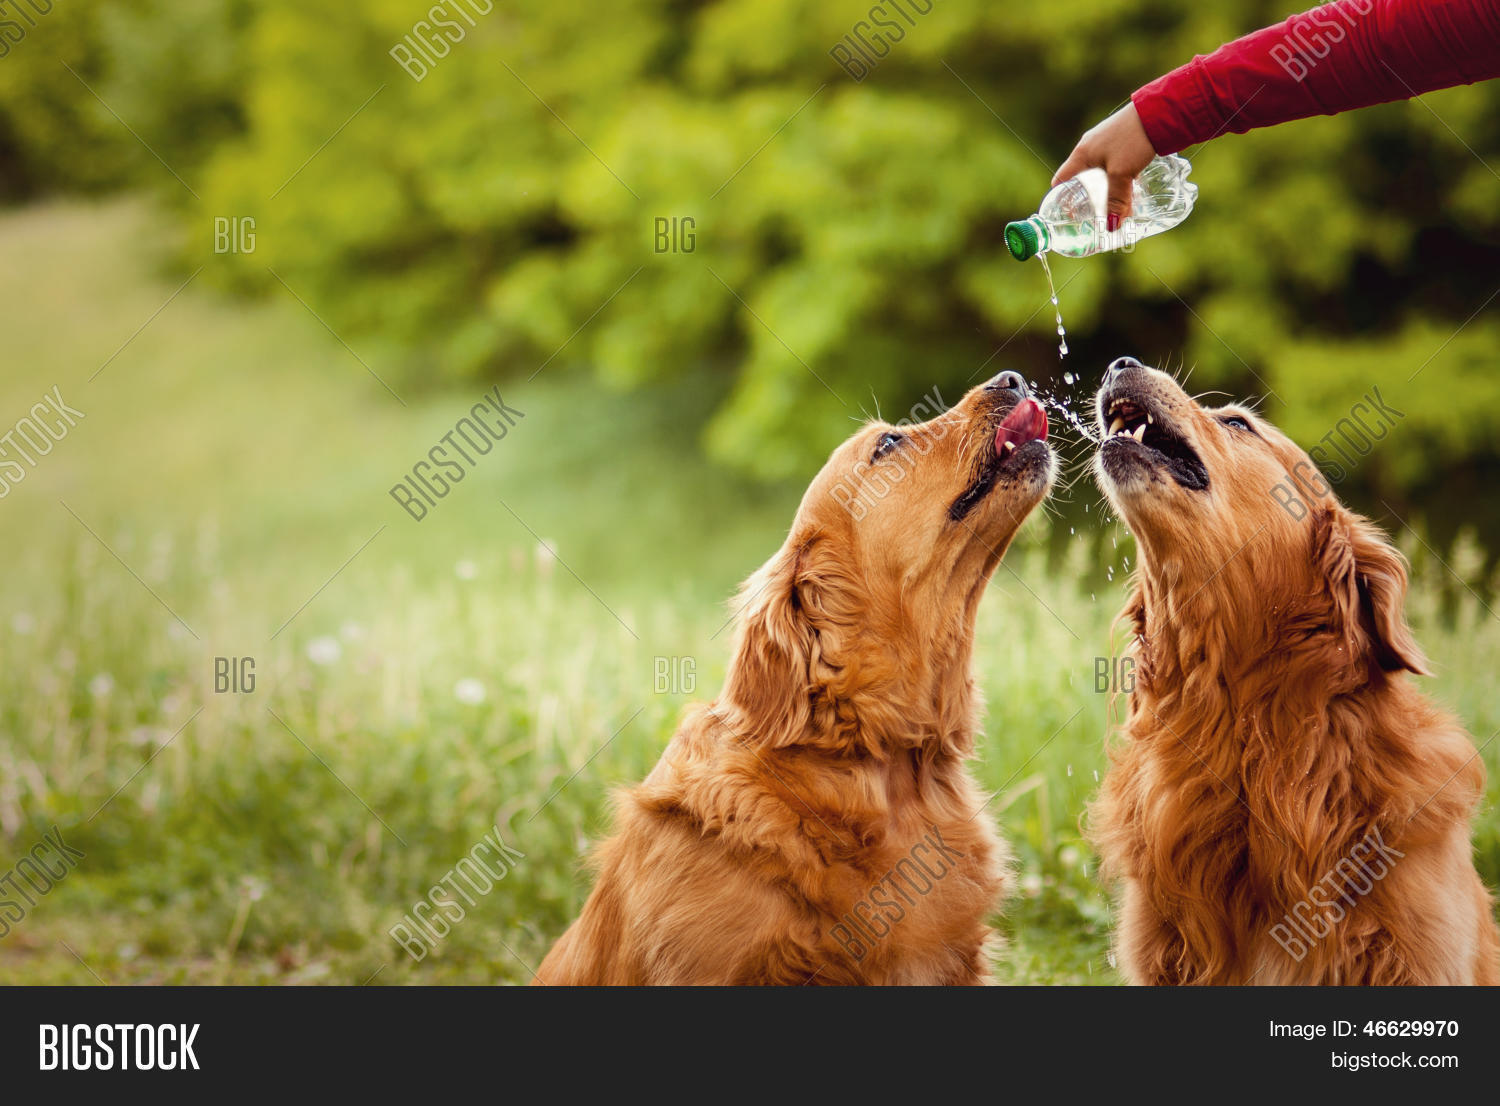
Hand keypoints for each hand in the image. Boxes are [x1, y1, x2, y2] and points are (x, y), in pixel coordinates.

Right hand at [1051, 102, 1156, 230]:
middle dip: (1088, 198)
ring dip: (1106, 189)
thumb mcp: (1122, 174)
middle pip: (1081, 178)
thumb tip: (1111, 227)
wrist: (1158, 111)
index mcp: (1081, 154)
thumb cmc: (1133, 139)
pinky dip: (1118, 179)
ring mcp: (1106, 142)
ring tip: (1116, 207)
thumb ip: (1116, 200)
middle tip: (1095, 216)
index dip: (1061, 199)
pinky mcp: (1122, 140)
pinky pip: (1114, 164)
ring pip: (1100, 173)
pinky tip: (1131, 188)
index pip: (1061, 180)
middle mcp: (1090, 147)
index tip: (1069, 215)